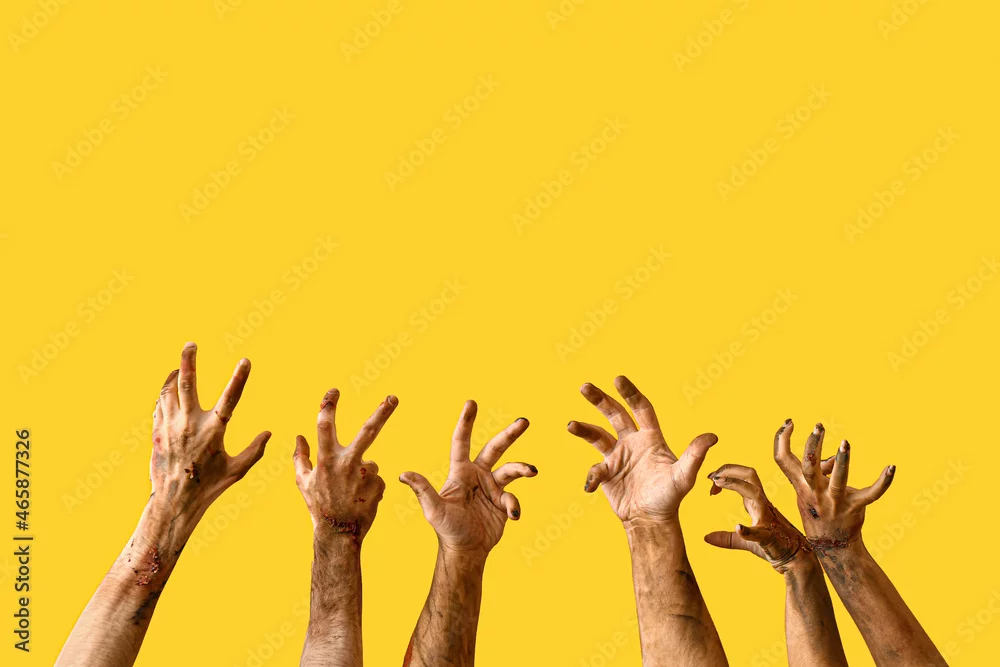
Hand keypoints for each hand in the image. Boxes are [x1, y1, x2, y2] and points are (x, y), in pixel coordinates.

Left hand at [150, 342, 270, 518]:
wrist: (174, 502)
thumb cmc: (209, 486)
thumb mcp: (237, 470)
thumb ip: (255, 450)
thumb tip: (269, 433)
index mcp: (213, 432)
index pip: (230, 398)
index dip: (239, 378)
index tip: (246, 360)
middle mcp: (190, 425)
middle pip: (187, 384)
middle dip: (189, 361)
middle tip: (191, 344)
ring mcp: (171, 427)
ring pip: (169, 392)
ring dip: (175, 376)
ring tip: (180, 366)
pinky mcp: (158, 433)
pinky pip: (160, 406)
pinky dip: (166, 394)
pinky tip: (170, 390)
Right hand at [293, 389, 395, 543]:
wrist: (339, 533)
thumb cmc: (318, 506)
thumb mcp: (303, 482)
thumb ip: (300, 457)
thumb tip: (299, 435)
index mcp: (327, 460)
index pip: (326, 425)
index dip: (329, 405)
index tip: (334, 391)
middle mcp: (348, 464)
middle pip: (368, 431)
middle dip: (382, 412)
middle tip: (394, 398)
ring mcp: (366, 475)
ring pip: (369, 461)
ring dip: (362, 472)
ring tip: (351, 493)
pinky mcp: (379, 484)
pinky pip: (375, 477)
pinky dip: (369, 485)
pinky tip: (360, 499)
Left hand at [399, 401, 536, 554]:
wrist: (466, 550)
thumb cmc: (446, 529)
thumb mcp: (434, 510)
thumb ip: (423, 491)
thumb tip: (403, 475)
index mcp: (460, 471)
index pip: (462, 442)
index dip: (466, 422)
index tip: (471, 402)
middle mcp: (478, 474)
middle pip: (495, 448)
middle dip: (510, 434)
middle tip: (524, 421)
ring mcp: (493, 487)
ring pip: (511, 469)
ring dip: (522, 468)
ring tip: (532, 471)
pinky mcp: (504, 502)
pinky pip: (513, 497)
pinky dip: (514, 504)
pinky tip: (512, 515)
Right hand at [567, 376, 716, 522]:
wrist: (650, 520)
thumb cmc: (670, 498)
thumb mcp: (684, 476)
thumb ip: (695, 455)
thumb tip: (712, 436)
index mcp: (651, 437)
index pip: (640, 408)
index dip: (630, 393)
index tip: (618, 379)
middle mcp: (633, 442)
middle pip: (614, 414)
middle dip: (600, 400)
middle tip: (585, 387)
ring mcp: (618, 456)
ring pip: (597, 435)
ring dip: (584, 429)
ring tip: (571, 425)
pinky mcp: (606, 472)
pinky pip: (594, 469)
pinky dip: (591, 476)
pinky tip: (591, 486)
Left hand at [704, 464, 812, 573]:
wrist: (795, 560)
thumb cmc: (772, 545)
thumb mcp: (744, 539)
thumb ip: (726, 537)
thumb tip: (706, 538)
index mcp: (756, 502)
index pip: (743, 477)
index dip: (726, 473)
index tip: (710, 479)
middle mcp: (762, 504)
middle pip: (750, 475)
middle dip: (730, 469)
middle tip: (712, 476)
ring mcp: (767, 518)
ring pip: (755, 492)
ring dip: (735, 484)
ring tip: (717, 483)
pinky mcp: (769, 537)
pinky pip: (759, 532)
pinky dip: (747, 530)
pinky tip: (738, 528)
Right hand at [773, 419, 894, 548]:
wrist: (832, 545)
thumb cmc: (819, 511)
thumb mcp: (809, 491)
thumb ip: (820, 470)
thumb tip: (835, 457)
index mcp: (800, 485)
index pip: (782, 459)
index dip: (781, 439)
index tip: (790, 422)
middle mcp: (814, 492)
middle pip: (808, 466)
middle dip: (812, 445)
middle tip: (818, 427)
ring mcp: (834, 502)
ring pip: (837, 480)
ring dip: (842, 462)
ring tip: (845, 443)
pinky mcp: (855, 507)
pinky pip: (871, 494)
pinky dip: (883, 482)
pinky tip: (891, 467)